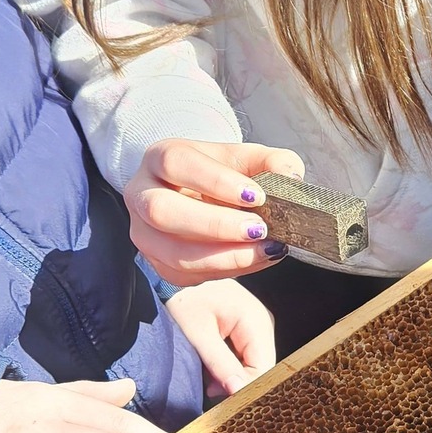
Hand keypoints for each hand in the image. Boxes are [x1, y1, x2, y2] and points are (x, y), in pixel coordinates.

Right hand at [126, 140, 305, 284]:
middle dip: (215, 225)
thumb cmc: (222, 175)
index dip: (216, 181)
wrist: (198, 195)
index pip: (177, 164)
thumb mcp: (248, 159)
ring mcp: (144, 233)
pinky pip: (185, 275)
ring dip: (223, 257)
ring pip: (171, 253)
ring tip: (263, 250)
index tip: (256, 196)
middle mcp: (142, 194)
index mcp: (160, 157)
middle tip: (258, 229)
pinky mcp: (157, 263)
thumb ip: (274, 161)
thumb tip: (289, 175)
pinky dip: (225, 271)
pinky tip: (254, 260)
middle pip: (163, 211)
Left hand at [165, 278, 277, 398]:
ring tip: (208, 375)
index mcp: (255, 318)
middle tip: (210, 387)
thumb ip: (221, 364)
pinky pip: (248, 356)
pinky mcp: (250, 328)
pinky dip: (232, 366)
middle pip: (262, 366)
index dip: (246, 387)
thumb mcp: (198, 336)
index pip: (264, 367)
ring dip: (233, 376)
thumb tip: (240, 391)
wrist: (173, 279)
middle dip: (238, 383)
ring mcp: (258, 324)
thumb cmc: (183, 301)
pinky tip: (214, 366)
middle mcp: (263, 321)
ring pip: (255, 364)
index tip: (221, 399)